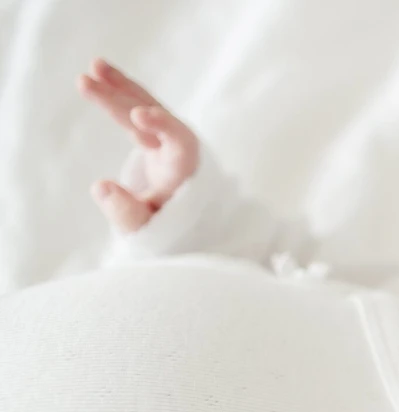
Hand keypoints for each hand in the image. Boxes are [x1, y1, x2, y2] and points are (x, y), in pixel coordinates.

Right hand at [78, 59, 199, 233]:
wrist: (180, 230)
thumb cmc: (167, 232)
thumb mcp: (146, 231)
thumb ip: (127, 213)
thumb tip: (100, 186)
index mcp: (185, 172)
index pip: (181, 142)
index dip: (163, 126)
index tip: (139, 113)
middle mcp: (178, 152)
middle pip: (154, 119)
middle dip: (123, 99)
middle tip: (88, 80)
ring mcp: (166, 144)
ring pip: (144, 109)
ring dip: (121, 89)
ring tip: (94, 67)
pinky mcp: (154, 142)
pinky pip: (137, 113)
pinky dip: (121, 96)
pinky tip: (100, 77)